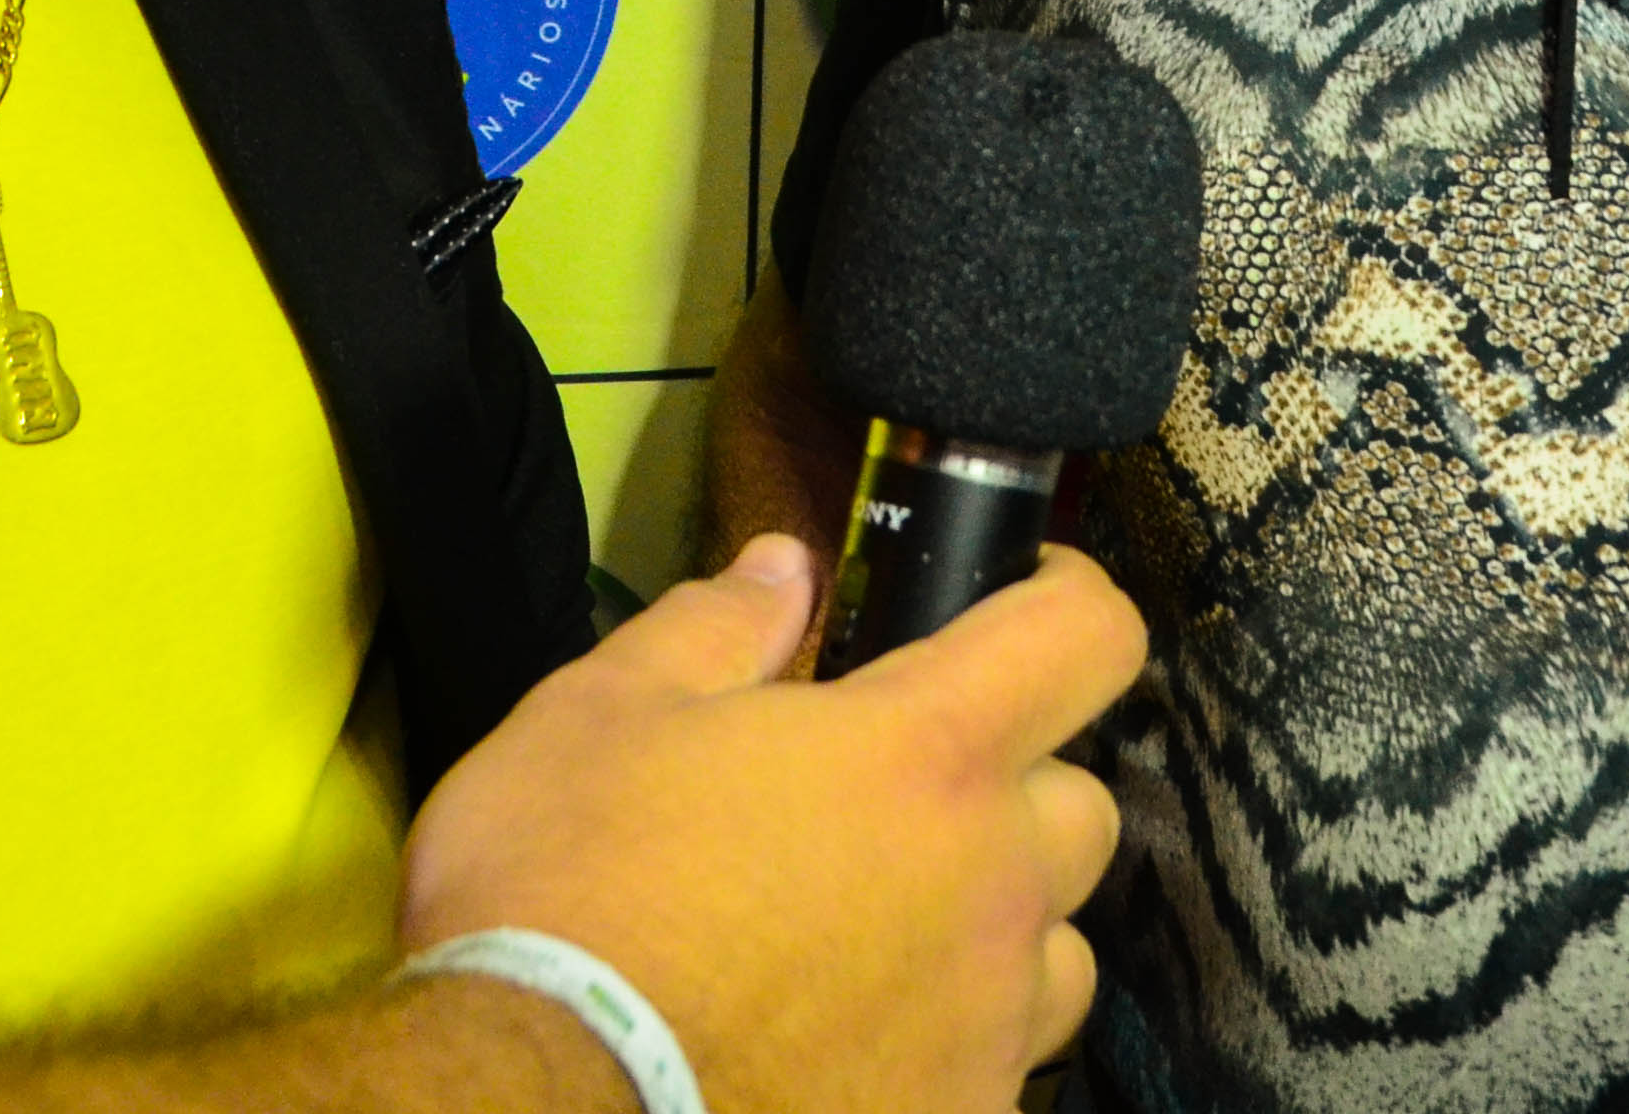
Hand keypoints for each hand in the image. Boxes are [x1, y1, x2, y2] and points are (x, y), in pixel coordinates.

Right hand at [399, 535, 1142, 1113]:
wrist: (540, 1104)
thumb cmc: (568, 891)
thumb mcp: (601, 713)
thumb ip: (717, 628)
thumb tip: (786, 568)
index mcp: (927, 756)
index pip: (1088, 636)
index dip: (1067, 596)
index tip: (1024, 596)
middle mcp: (993, 887)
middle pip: (1080, 810)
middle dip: (1009, 789)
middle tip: (900, 801)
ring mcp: (989, 1027)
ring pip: (1055, 955)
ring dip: (996, 930)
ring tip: (885, 939)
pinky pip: (997, 1070)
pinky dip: (947, 1047)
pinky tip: (854, 1045)